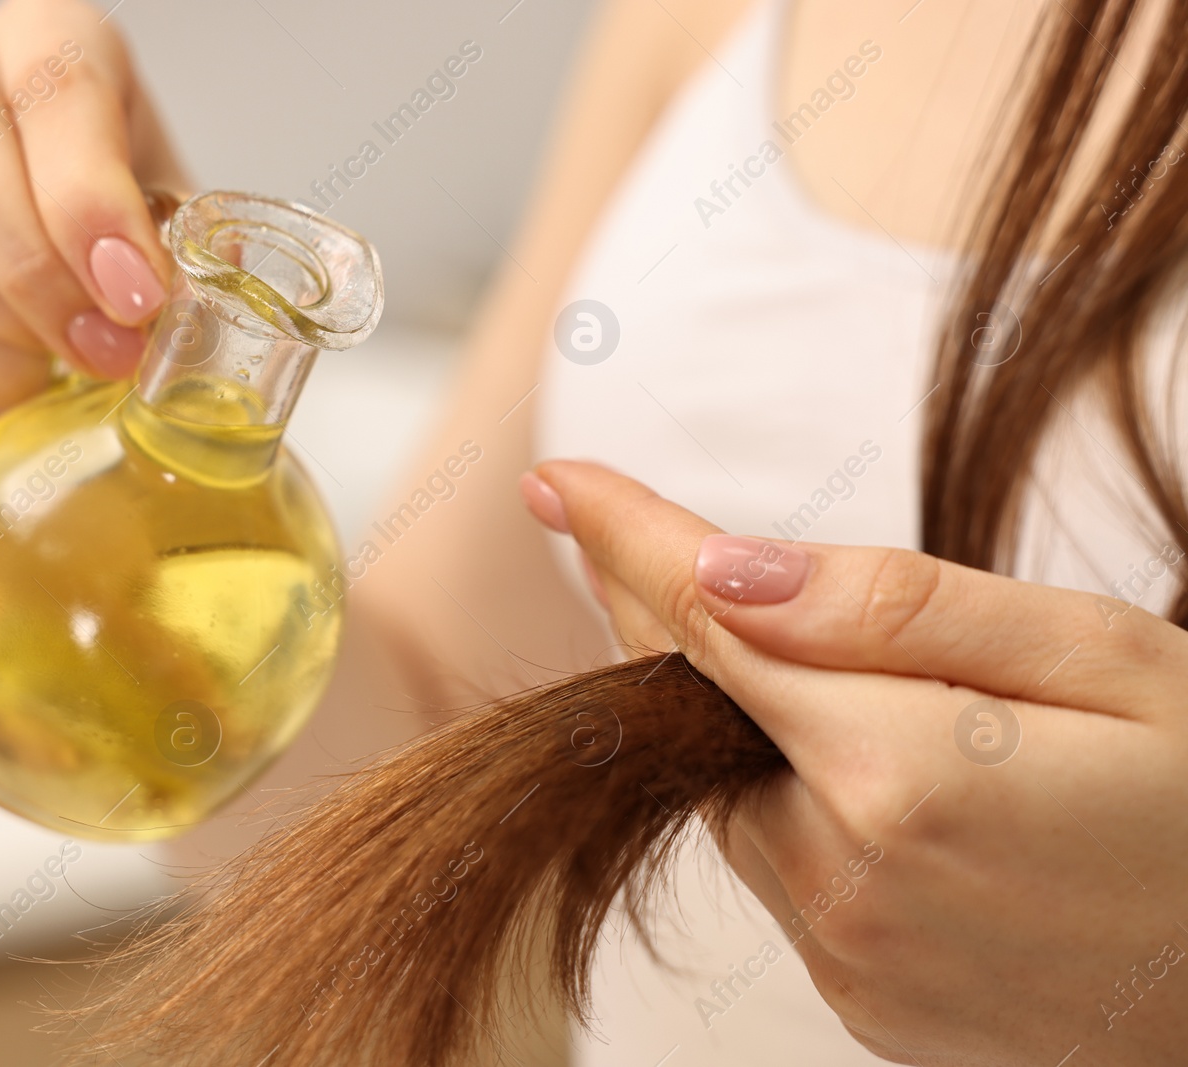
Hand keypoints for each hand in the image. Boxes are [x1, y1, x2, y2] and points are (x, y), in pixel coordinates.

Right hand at [0, 0, 188, 420]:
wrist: (57, 247)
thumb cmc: (123, 217)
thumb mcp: (175, 213)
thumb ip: (185, 254)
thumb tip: (191, 322)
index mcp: (49, 36)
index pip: (52, 87)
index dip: (91, 201)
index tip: (138, 295)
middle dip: (33, 267)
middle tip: (104, 350)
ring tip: (68, 365)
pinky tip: (21, 379)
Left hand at [523, 461, 1187, 1065]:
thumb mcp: (1098, 660)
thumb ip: (899, 612)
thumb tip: (721, 567)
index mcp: (898, 777)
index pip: (709, 623)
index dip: (626, 538)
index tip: (554, 481)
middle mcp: (845, 884)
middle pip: (697, 714)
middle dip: (664, 614)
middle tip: (620, 529)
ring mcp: (851, 958)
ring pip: (729, 796)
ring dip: (728, 712)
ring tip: (744, 627)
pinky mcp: (867, 1002)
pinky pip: (783, 872)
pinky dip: (784, 798)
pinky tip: (841, 759)